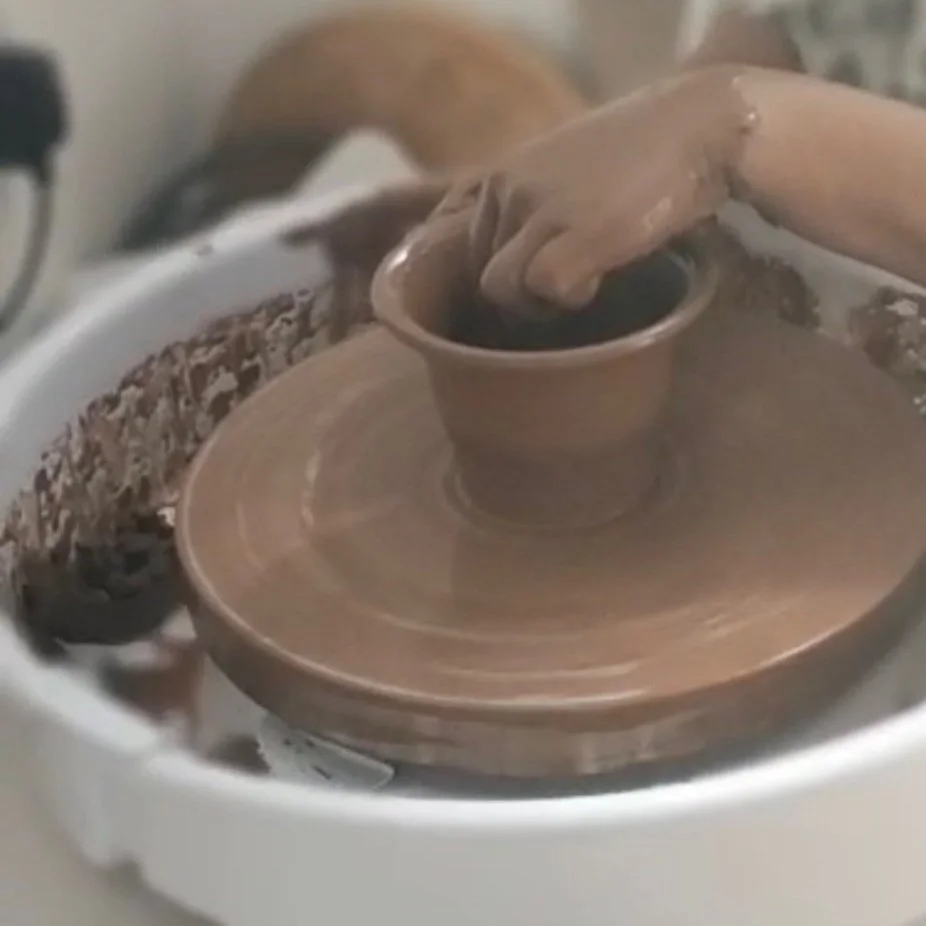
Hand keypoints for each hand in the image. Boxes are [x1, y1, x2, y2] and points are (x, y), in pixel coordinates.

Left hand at [429, 67, 751, 310]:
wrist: (698, 126)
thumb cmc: (639, 159)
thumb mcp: (566, 175)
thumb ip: (530, 211)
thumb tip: (506, 278)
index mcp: (500, 175)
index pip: (464, 249)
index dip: (497, 277)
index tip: (530, 284)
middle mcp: (507, 187)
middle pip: (482, 275)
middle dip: (519, 294)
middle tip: (565, 287)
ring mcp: (537, 206)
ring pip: (501, 288)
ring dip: (538, 302)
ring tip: (584, 281)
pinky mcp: (575, 230)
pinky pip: (543, 288)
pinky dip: (568, 298)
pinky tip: (599, 279)